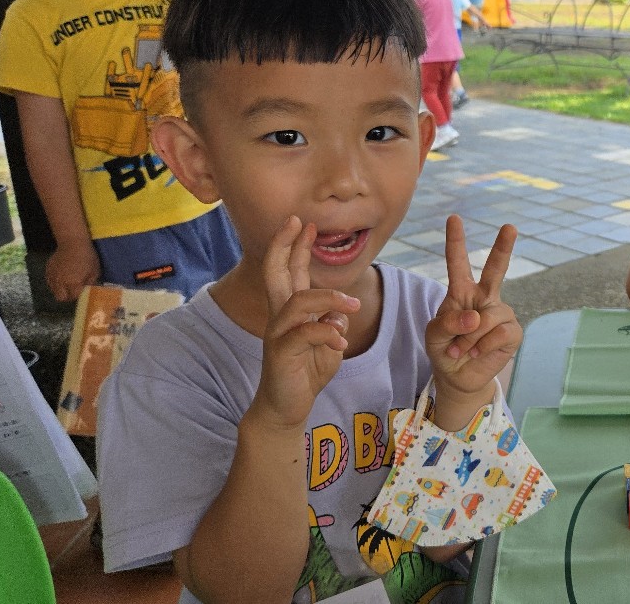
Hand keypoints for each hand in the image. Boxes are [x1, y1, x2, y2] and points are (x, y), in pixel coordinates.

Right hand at [46, 239, 99, 302]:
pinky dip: (55, 282)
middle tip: (74, 290)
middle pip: (61, 298)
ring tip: (68, 283)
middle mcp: (60, 282)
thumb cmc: (87, 256)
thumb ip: (91, 284)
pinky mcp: (47, 270)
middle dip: (68, 296)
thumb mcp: (95, 271)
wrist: (72, 242)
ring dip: (61, 289)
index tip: (82, 292)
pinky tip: (62, 276)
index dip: (78, 296)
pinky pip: (50, 282)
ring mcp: (52, 276)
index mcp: (73, 283)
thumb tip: (89, 291)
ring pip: (54, 290)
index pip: (73, 297)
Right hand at [250, 216, 361, 429]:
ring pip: (298, 302)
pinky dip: (326, 333)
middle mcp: (280, 317)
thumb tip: (340, 311)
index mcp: (292, 311)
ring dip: (329, 298)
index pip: (291, 272)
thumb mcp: (329, 342)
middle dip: (286, 246)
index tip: (304, 223)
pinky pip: (304, 335)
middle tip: (299, 223)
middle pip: (276, 274)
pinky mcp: (281, 354)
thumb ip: (333, 322)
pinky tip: (341, 340)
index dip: (296, 247)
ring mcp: (278, 334)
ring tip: (353, 304)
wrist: (286, 407)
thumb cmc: (306, 371)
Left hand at [424, 216, 521, 395]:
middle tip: (510, 227)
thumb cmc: (444, 349)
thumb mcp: (434, 334)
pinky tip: (477, 353)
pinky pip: (499, 333)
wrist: (458, 377)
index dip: (456, 241)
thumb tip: (476, 317)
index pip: (458, 262)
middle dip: (504, 247)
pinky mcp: (512, 332)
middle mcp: (484, 297)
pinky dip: (483, 345)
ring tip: (460, 349)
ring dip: (469, 338)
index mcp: (462, 291)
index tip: (454, 218)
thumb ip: (448, 322)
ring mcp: (501, 313)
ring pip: (488, 317)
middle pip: (496, 269)